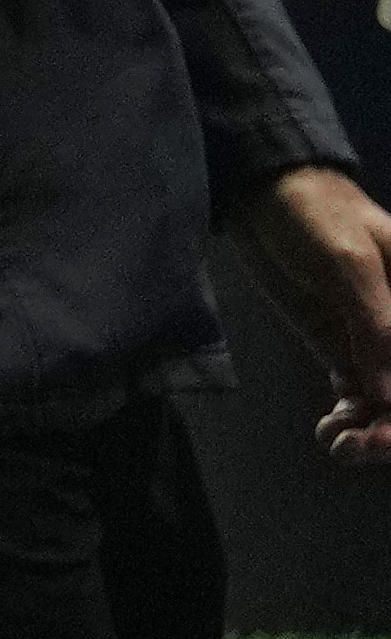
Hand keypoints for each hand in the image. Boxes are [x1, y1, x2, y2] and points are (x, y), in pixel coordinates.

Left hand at [232, 166, 390, 458]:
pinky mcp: (344, 345)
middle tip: (361, 446)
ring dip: (373, 429)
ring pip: (390, 400)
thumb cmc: (316, 212)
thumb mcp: (349, 262)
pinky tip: (330, 428)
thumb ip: (376, 326)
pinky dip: (351, 416)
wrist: (260, 192)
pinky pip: (360, 393)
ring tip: (340, 444)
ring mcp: (377, 339)